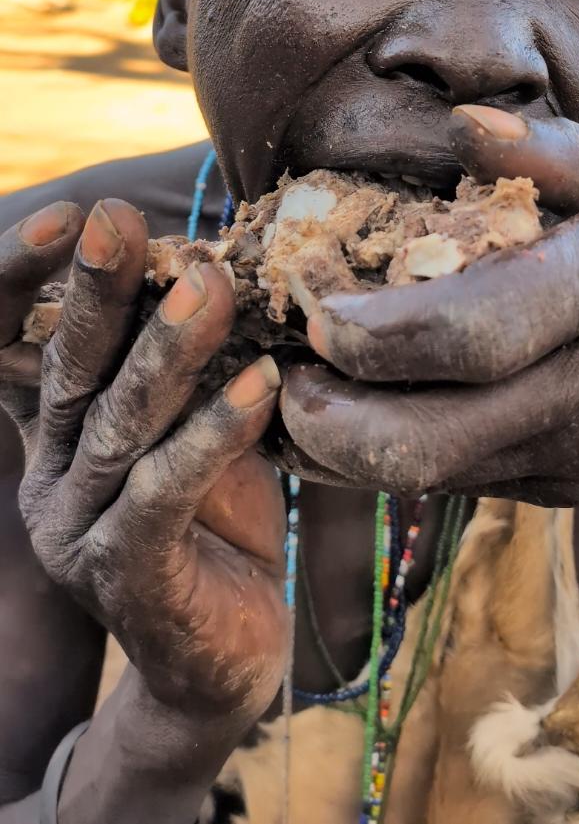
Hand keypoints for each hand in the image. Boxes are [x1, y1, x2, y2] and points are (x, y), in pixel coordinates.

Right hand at [0, 199, 286, 729]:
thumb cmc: (217, 517)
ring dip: (166, 350)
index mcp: (55, 431)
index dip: (25, 280)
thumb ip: (184, 359)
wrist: (226, 653)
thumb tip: (209, 258)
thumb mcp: (194, 422)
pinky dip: (215, 434)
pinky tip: (264, 384)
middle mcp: (49, 475)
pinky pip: (166, 492)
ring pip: (117, 426)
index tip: (74, 215)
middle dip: (94, 290)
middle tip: (116, 219)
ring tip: (209, 285)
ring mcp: (77, 530)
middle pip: (67, 370)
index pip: (15, 344)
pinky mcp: (124, 576)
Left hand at [279, 108, 578, 509]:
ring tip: (293, 391)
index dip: (367, 335)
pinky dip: (392, 455)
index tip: (309, 312)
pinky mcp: (560, 491)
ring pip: (422, 482)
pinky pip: (455, 482)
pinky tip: (365, 408)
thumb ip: (560, 152)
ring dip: (337, 448)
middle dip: (318, 424)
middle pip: (415, 445)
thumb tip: (459, 125)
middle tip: (274, 374)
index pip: (465, 334)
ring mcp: (565, 456)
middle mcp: (572, 391)